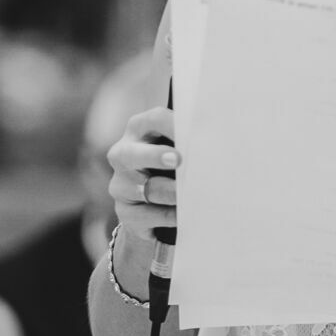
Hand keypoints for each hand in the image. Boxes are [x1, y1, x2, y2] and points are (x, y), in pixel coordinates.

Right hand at [106, 106, 180, 246]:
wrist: (152, 208)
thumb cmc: (171, 169)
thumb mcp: (177, 149)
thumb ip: (188, 144)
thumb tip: (215, 145)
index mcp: (139, 130)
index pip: (155, 120)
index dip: (173, 124)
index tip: (193, 132)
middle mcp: (123, 155)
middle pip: (133, 154)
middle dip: (156, 156)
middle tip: (178, 160)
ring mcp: (120, 185)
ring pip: (147, 189)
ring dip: (172, 193)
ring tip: (192, 196)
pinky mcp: (124, 212)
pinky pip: (148, 215)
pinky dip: (169, 215)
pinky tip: (183, 215)